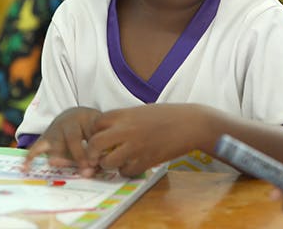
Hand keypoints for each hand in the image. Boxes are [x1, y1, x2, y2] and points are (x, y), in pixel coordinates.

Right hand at [22, 107, 101, 175]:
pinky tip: (26, 168)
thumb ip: (99, 150)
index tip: (95, 164)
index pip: (90, 133)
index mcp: (86, 117)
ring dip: (61, 159)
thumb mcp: (99, 131)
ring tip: (65, 168)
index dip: (93, 150)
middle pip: (72, 139)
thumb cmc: (91, 127)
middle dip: (79, 156)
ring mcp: (55, 129)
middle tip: (86, 170)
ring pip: (56, 144)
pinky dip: (30, 157)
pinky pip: (36, 147)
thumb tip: (92, 171)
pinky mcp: (45, 137)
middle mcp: (69, 121)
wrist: (75, 114)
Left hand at [86, 104, 200, 176]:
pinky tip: (131, 165)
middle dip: (92, 152)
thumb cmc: (167, 115)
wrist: (190, 124)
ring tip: (115, 162)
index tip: (99, 136)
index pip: (96, 124)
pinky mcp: (146, 161)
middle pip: (95, 144)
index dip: (94, 132)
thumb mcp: (141, 111)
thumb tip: (107, 131)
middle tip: (97, 156)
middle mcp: (126, 130)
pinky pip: (126, 172)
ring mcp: (135, 147)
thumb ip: (123, 120)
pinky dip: (125, 171)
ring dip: (108, 164)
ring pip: (108, 162)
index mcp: (125, 114)